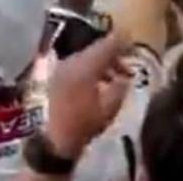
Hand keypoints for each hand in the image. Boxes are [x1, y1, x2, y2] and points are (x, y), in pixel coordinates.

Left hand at [46, 32, 132, 159]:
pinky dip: (88, 71)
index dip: (124, 41)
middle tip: (127, 69)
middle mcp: (71, 61)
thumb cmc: (81, 125)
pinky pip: (75, 67)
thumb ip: (121, 88)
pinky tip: (95, 85)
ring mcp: (59, 69)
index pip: (109, 43)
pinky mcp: (52, 79)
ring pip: (85, 58)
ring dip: (100, 64)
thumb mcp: (109, 109)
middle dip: (113, 55)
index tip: (135, 43)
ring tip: (113, 79)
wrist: (47, 142)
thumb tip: (126, 77)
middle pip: (96, 49)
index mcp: (86, 65)